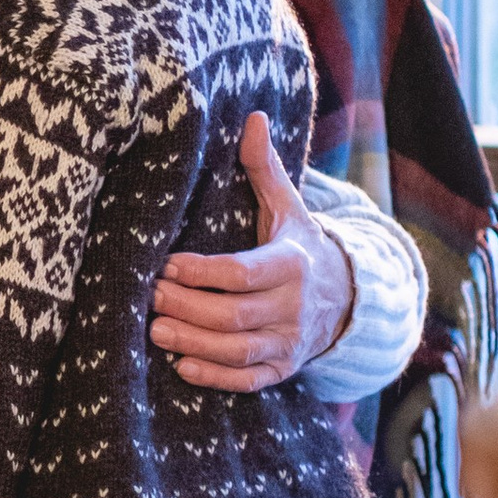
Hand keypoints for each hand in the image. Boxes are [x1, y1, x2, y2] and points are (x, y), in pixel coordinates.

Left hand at [150, 115, 356, 391]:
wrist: (348, 297)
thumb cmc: (300, 246)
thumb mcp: (288, 207)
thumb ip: (264, 168)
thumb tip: (252, 118)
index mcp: (292, 264)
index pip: (242, 273)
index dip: (203, 272)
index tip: (167, 264)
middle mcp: (293, 307)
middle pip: (234, 315)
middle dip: (187, 307)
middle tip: (149, 297)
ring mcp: (289, 342)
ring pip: (238, 350)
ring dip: (194, 343)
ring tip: (155, 330)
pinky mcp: (283, 368)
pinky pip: (249, 380)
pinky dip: (216, 377)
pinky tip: (183, 366)